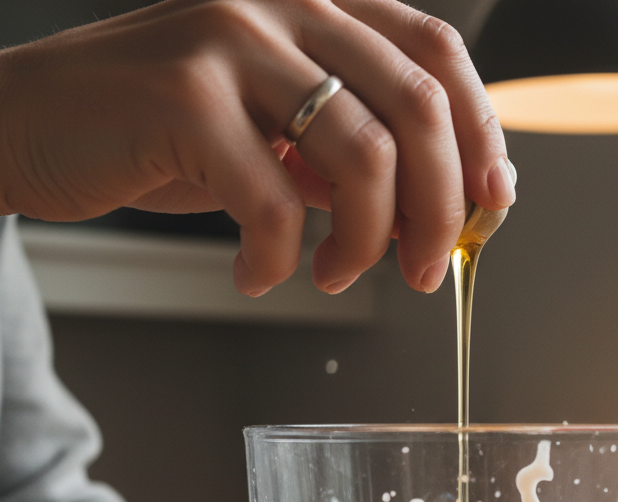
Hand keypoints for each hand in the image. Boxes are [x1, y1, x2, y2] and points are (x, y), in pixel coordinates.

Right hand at [0, 0, 513, 295]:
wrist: (42, 124)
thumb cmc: (167, 131)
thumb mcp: (280, 133)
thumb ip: (356, 153)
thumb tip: (441, 209)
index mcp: (318, 2)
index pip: (437, 54)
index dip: (481, 134)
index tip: (491, 204)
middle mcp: (283, 1)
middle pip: (418, 107)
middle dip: (439, 208)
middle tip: (424, 270)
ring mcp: (232, 39)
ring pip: (363, 158)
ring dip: (367, 244)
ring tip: (337, 277)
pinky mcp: (184, 95)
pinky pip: (275, 204)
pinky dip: (279, 260)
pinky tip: (259, 274)